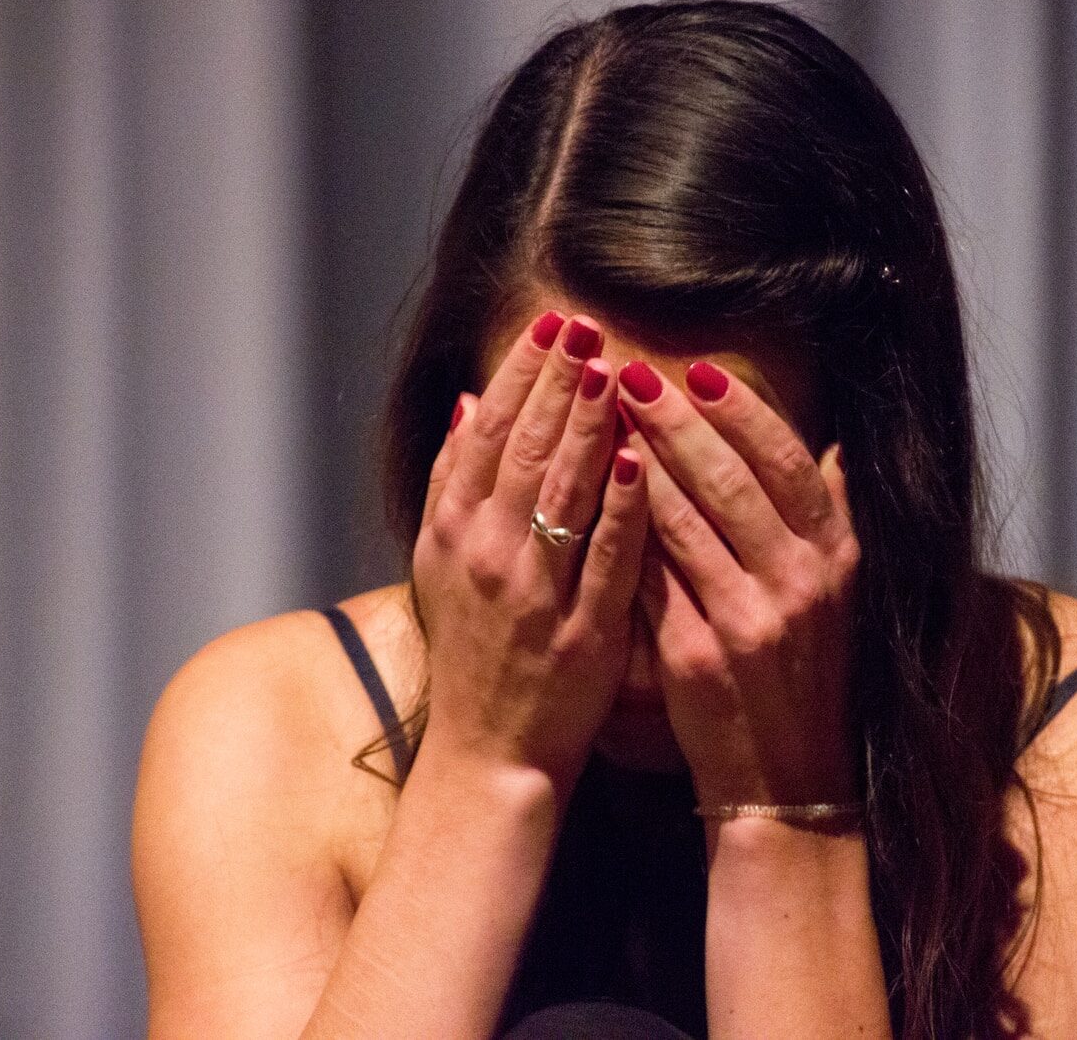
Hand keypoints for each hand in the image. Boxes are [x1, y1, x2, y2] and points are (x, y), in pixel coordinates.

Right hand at [411, 310, 647, 799]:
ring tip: (613, 369)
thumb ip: (452, 482)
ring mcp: (533, 592)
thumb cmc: (471, 652)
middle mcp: (486, 553)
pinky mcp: (580, 631)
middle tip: (587, 326)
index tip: (551, 325)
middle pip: (524, 450)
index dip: (520, 374)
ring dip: (586, 427)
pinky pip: (602, 558)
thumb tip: (462, 402)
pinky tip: (637, 460)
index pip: (488, 433)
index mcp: (451, 531)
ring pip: (561, 493)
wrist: (487, 751)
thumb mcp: (439, 564)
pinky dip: (618, 508)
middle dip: (557, 382)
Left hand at [618, 359, 861, 810]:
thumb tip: (835, 447)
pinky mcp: (699, 655)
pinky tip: (590, 495)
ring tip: (599, 418)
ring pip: (684, 521)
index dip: (743, 411)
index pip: (789, 462)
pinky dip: (622, 530)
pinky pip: (651, 576)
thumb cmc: (804, 675)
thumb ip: (832, 519)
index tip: (699, 371)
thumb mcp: (839, 595)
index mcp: (835, 558)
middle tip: (630, 375)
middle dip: (676, 421)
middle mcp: (800, 583)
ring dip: (638, 462)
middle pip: (731, 480)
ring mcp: (748, 620)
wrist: (786, 779)